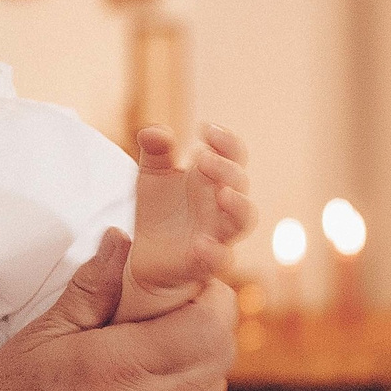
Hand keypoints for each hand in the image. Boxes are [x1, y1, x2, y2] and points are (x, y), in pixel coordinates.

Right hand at [0, 231, 236, 390]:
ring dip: (201, 348)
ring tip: (159, 333)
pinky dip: (189, 380)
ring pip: (215, 379)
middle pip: (222, 349)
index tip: (181, 276)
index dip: (205, 291)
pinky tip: (150, 370)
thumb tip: (123, 244)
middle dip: (208, 314)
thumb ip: (89, 289)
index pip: (207, 324)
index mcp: (120, 367)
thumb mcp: (37, 338)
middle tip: (172, 298)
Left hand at [121, 124, 254, 319]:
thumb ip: (154, 151)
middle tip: (202, 158)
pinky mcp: (206, 261)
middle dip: (227, 168)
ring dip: (238, 205)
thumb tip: (152, 131)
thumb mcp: (152, 176)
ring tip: (223, 193)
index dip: (226, 141)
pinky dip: (216, 252)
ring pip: (244, 220)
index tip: (205, 128)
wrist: (147, 257)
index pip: (233, 155)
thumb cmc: (160, 211)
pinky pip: (222, 259)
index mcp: (212, 179)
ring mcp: (217, 233)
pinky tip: (201, 244)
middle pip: (240, 183)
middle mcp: (221, 204)